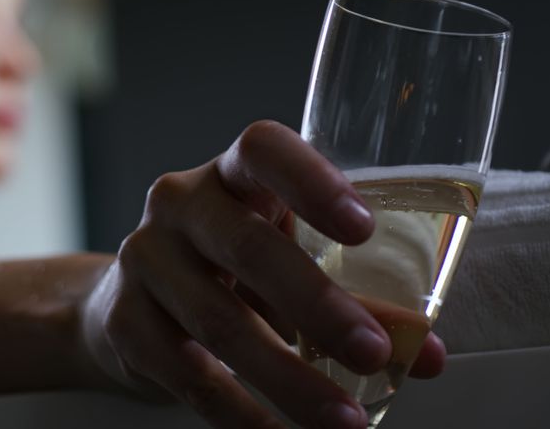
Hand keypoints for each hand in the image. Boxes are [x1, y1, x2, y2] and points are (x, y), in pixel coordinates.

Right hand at [80, 121, 445, 428]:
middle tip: (374, 353)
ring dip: (289, 377)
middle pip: (246, 245)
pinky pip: (186, 373)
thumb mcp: (289, 261)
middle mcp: (180, 203)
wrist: (129, 301)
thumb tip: (426, 352)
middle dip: (317, 305)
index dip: (312, 182)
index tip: (363, 229)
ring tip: (345, 420)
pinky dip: (240, 413)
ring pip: (219, 320)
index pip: (264, 149)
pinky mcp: (123, 320)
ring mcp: (144, 258)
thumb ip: (357, 297)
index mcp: (232, 173)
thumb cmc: (232, 270)